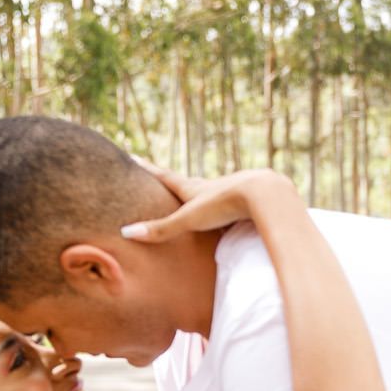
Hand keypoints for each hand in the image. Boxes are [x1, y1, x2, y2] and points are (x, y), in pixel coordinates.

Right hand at [121, 166, 304, 242]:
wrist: (264, 194)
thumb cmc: (224, 205)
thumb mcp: (188, 219)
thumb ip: (162, 229)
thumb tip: (126, 233)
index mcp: (193, 188)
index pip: (165, 177)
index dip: (148, 169)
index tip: (134, 157)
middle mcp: (210, 186)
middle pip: (188, 182)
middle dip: (174, 180)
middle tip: (162, 174)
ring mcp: (231, 190)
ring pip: (212, 190)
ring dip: (202, 192)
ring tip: (197, 195)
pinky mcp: (249, 200)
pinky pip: (234, 203)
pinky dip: (227, 205)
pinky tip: (233, 211)